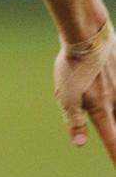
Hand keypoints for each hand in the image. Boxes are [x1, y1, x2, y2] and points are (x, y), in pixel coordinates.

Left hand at [54, 21, 115, 163]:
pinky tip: (110, 83)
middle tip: (112, 137)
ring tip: (110, 111)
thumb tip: (79, 143)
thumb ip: (74, 120)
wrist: (87, 34)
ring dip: (115, 110)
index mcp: (101, 109)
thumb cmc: (73, 65)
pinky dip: (115, 86)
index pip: (112, 140)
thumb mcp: (66, 95)